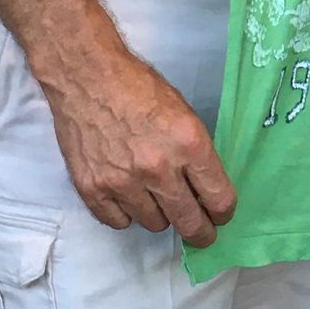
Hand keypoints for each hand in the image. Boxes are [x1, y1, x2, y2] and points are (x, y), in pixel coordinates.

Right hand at [46, 47, 237, 246]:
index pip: (219, 198)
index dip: (224, 212)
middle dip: (201, 232)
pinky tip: (127, 196)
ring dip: (160, 214)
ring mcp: (123, 182)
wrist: (86, 75)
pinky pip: (120, 222)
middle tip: (201, 232)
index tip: (220, 215)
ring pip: (155, 225)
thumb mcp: (182, 113)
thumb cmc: (138, 87)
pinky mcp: (92, 189)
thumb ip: (195, 153)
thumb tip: (205, 189)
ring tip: (154, 196)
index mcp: (188, 144)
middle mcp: (158, 168)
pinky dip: (126, 213)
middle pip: (189, 223)